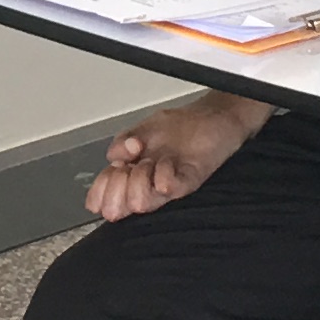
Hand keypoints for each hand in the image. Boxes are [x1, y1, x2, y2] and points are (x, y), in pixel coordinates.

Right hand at [86, 93, 268, 220]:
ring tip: (148, 163)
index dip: (100, 192)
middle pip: (123, 202)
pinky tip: (165, 164)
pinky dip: (163, 177)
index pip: (107, 192)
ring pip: (144, 201)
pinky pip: (171, 189)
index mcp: (133, 171)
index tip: (104, 181)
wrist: (218, 116)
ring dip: (140, 182)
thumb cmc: (185, 125)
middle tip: (126, 170)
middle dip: (118, 187)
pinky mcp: (190, 180)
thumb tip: (113, 156)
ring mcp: (169, 184)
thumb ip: (123, 141)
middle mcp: (149, 183)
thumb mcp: (145, 128)